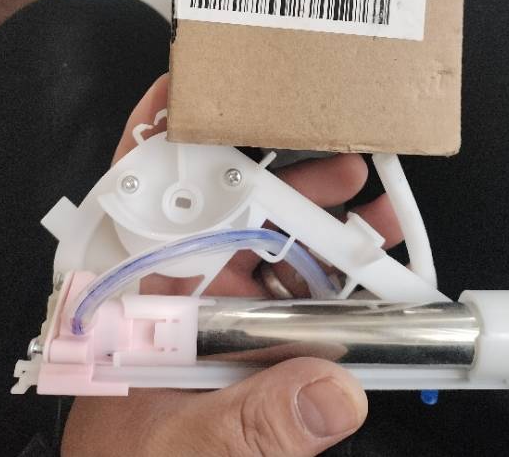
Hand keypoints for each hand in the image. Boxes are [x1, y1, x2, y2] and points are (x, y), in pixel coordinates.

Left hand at [62, 74, 403, 455]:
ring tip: (371, 210)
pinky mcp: (247, 353)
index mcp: (137, 310)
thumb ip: (257, 425)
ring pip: (268, 254)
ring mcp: (214, 327)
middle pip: (224, 217)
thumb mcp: (191, 455)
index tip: (191, 88)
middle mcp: (174, 305)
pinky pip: (294, 303)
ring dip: (321, 229)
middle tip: (336, 157)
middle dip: (282, 179)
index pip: (142, 203)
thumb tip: (336, 388)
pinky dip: (334, 285)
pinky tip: (371, 275)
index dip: (160, 137)